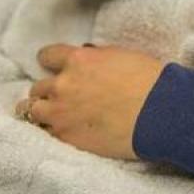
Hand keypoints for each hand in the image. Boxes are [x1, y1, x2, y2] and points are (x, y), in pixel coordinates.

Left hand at [16, 43, 164, 159]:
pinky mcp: (65, 138)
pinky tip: (64, 130)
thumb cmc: (150, 81)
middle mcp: (63, 84)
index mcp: (78, 60)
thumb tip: (86, 61)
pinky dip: (51, 131)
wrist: (161, 113)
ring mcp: (60, 113)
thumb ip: (95, 59)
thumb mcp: (121, 56)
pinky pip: (44, 133)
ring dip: (43, 111)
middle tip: (65, 97)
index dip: (52, 62)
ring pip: (32, 110)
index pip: (47, 55)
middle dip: (50, 91)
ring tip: (54, 116)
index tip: (58, 68)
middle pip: (38, 87)